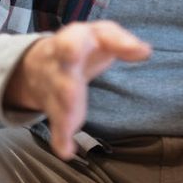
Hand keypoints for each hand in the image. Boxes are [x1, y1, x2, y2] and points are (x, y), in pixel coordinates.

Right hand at [5, 20, 150, 159]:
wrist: (36, 63)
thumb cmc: (82, 48)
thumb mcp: (101, 38)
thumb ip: (121, 42)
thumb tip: (146, 49)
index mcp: (81, 35)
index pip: (101, 31)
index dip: (118, 40)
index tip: (140, 50)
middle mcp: (64, 53)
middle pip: (67, 52)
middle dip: (70, 53)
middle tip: (73, 55)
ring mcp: (54, 78)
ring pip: (60, 88)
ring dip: (66, 104)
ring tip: (73, 122)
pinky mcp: (51, 103)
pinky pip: (55, 119)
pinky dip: (59, 136)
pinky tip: (66, 151)